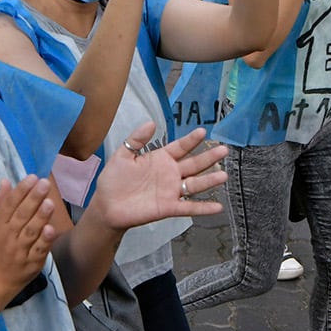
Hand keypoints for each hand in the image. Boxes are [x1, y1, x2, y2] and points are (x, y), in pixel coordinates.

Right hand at [0, 176, 57, 296]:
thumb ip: (0, 203)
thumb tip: (5, 181)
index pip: (9, 204)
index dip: (21, 190)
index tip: (32, 177)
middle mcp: (8, 236)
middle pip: (21, 215)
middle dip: (33, 199)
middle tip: (44, 184)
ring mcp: (20, 250)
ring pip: (30, 231)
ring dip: (40, 217)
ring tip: (50, 202)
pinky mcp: (32, 262)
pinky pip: (38, 249)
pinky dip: (44, 240)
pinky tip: (51, 228)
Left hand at [89, 124, 227, 231]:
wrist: (107, 205)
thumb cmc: (114, 180)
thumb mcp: (122, 155)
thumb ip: (136, 140)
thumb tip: (151, 122)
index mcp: (160, 159)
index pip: (180, 147)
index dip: (191, 140)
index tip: (203, 131)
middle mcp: (170, 174)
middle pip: (194, 164)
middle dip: (208, 157)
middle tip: (224, 149)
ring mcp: (171, 191)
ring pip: (195, 184)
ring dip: (209, 180)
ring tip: (224, 175)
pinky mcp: (169, 207)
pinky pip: (189, 207)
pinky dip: (203, 207)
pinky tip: (218, 206)